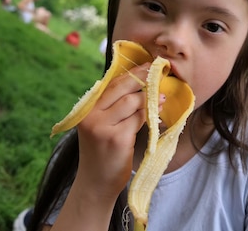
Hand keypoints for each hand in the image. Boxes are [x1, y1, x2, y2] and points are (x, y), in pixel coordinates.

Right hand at [74, 62, 155, 198]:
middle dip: (142, 79)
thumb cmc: (102, 153)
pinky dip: (151, 115)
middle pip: (122, 88)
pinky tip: (158, 114)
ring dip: (149, 99)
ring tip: (161, 97)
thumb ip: (111, 106)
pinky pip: (139, 119)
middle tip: (157, 74)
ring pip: (133, 102)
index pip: (111, 84)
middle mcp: (91, 116)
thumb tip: (137, 82)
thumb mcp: (100, 125)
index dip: (131, 73)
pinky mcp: (117, 138)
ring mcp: (103, 127)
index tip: (147, 65)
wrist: (96, 183)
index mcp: (86, 109)